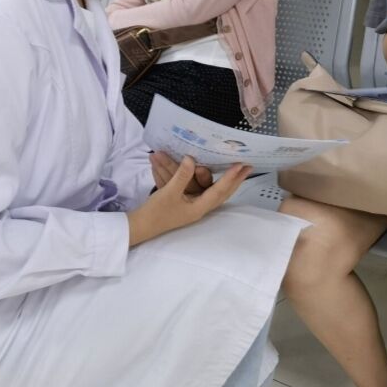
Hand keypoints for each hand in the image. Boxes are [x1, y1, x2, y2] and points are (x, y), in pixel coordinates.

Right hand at [128, 155, 250, 245]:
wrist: (138, 227)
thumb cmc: (155, 212)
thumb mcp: (168, 193)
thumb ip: (182, 176)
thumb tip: (192, 159)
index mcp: (199, 208)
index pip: (219, 190)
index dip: (230, 177)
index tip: (241, 165)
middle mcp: (199, 207)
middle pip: (221, 192)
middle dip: (233, 179)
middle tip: (247, 167)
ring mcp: (192, 205)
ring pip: (210, 189)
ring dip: (220, 178)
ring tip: (236, 168)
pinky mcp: (184, 202)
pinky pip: (196, 188)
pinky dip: (200, 178)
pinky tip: (205, 170)